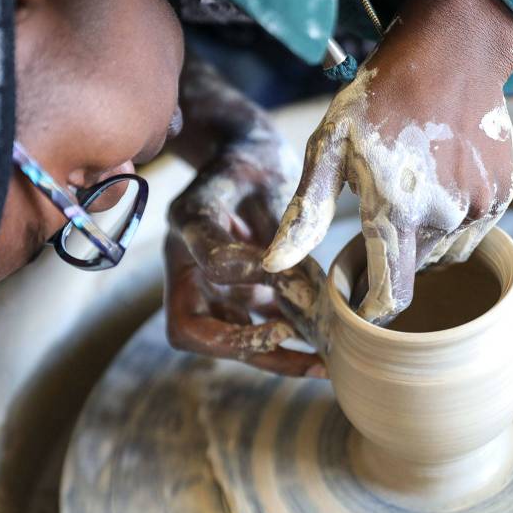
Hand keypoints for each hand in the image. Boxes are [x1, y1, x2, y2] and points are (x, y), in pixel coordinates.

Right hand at [165, 61, 323, 375]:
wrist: (241, 149)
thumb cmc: (254, 154)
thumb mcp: (266, 172)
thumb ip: (278, 226)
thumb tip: (298, 282)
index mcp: (188, 219)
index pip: (207, 258)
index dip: (243, 273)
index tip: (283, 273)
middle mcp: (187, 260)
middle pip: (192, 327)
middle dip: (239, 344)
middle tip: (288, 335)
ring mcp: (207, 284)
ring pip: (225, 339)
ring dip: (272, 356)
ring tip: (324, 363)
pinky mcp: (232, 294)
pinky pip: (252, 330)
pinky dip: (286, 346)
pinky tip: (325, 354)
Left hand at [263, 0, 512, 324]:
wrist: (452, 49)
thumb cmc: (378, 97)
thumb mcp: (329, 147)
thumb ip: (306, 213)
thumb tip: (274, 266)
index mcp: (395, 211)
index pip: (391, 299)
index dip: (373, 311)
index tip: (360, 305)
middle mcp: (443, 218)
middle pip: (413, 272)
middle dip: (391, 261)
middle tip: (377, 215)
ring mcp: (478, 207)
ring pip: (443, 254)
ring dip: (422, 242)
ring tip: (407, 194)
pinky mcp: (501, 195)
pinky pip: (472, 232)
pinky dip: (452, 223)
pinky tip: (436, 183)